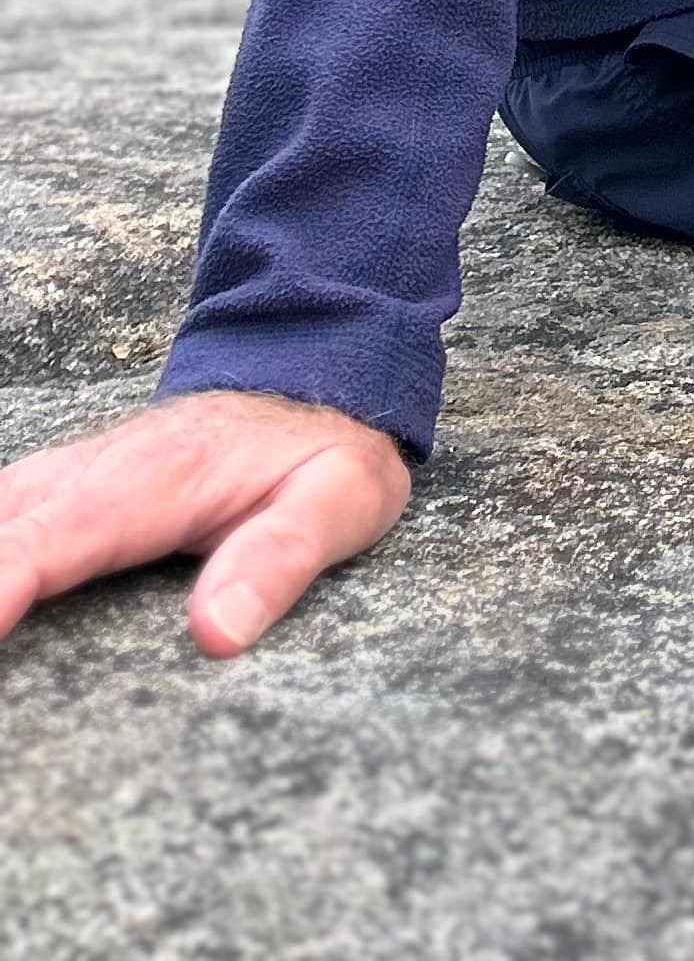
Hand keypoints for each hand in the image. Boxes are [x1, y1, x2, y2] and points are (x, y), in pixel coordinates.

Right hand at [0, 389, 410, 657]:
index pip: (63, 533)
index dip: (6, 579)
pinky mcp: (67, 487)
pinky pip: (5, 514)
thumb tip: (216, 632)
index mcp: (164, 476)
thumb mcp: (341, 499)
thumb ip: (281, 558)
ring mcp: (78, 473)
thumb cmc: (325, 452)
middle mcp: (102, 468)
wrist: (316, 378)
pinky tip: (1, 594)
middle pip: (6, 526)